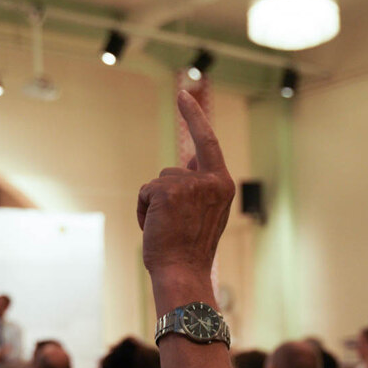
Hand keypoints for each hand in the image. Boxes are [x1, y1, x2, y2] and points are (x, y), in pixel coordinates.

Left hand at [137, 91, 234, 286]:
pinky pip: (145, 191)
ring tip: (166, 229)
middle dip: (164, 195)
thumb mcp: (204, 211)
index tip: (183, 94)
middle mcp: (211, 181)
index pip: (207, 142)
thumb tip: (191, 156)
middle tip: (174, 227)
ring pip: (158, 182)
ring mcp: (189, 184)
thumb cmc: (191, 249)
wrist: (183, 273)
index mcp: (223, 185)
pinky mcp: (166, 190)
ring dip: (154, 204)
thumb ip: (201, 183)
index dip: (194, 117)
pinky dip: (143, 210)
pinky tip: (155, 228)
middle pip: (173, 171)